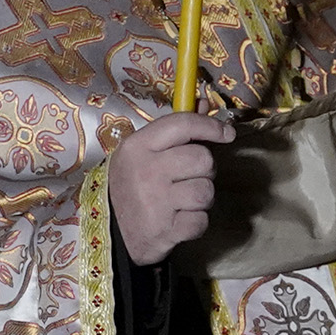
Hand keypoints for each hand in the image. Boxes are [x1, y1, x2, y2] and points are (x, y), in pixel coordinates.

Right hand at [108, 111, 232, 266]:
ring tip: (184, 201)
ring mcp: (155, 202)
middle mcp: (146, 171)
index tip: (227, 133)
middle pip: (203, 159)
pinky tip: (180, 220)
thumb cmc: (131, 186)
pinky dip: (196, 223)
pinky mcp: (164, 230)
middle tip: (191, 177)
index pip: (182, 124)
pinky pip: (201, 221)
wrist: (108, 232)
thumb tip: (202, 102)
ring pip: (206, 191)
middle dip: (205, 170)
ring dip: (202, 198)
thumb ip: (174, 129)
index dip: (211, 126)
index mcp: (138, 146)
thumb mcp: (142, 153)